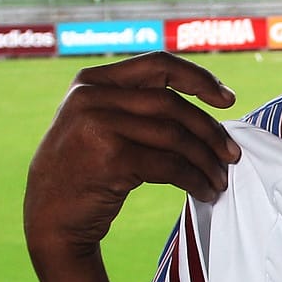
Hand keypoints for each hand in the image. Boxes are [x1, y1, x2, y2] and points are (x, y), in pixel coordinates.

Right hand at [24, 53, 239, 262]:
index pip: (158, 64)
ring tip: (221, 178)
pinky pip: (169, 166)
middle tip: (232, 154)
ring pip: (174, 136)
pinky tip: (205, 191)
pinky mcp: (110, 159)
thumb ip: (134, 105)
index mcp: (91, 81)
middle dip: (209, 130)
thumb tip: (206, 105)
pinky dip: (194, 179)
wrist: (49, 218)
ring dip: (206, 159)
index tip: (227, 99)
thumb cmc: (83, 172)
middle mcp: (91, 97)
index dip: (199, 78)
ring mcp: (97, 126)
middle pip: (172, 104)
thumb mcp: (97, 124)